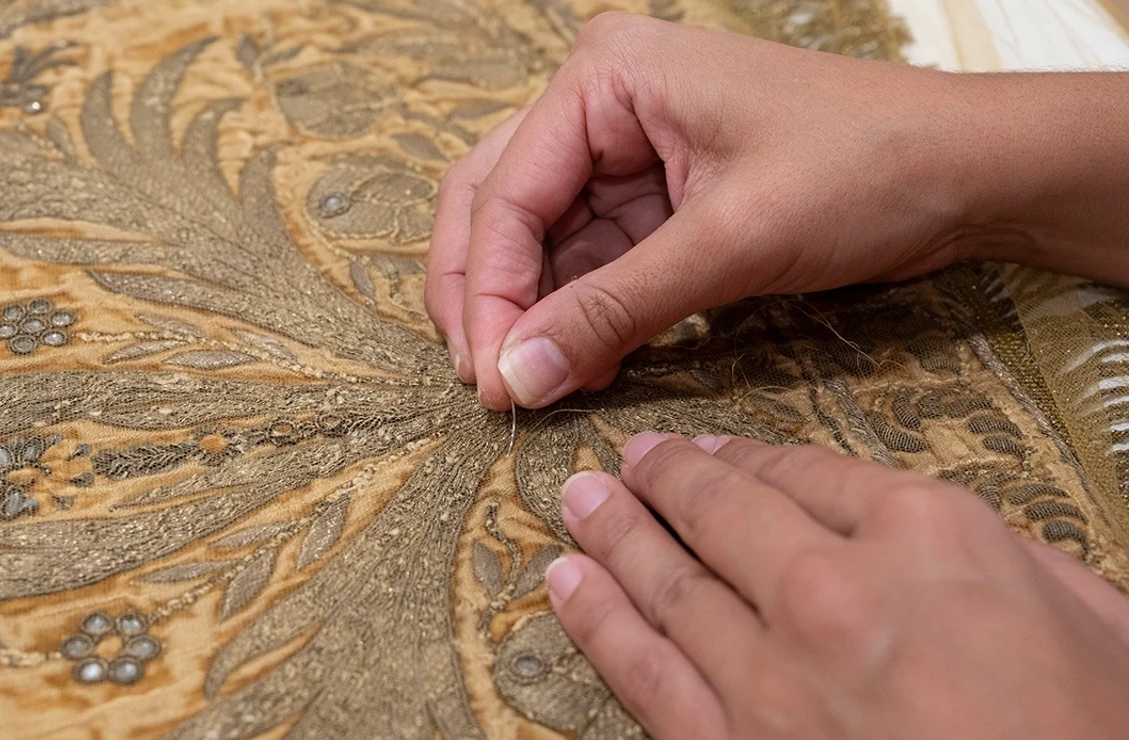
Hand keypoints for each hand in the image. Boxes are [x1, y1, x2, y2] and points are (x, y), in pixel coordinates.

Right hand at [426, 12, 1128, 409]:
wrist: (964, 174)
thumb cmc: (866, 169)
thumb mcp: (729, 242)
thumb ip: (612, 310)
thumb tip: (517, 375)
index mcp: (608, 76)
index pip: (506, 193)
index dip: (488, 294)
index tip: (493, 380)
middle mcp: (602, 102)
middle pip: (497, 204)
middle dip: (487, 297)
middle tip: (491, 382)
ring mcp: (626, 148)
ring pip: (537, 239)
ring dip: (531, 313)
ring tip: (538, 385)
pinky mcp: (655, 194)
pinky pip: (590, 259)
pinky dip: (579, 314)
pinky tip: (583, 365)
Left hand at [545, 433, 1128, 739]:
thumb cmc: (1093, 735)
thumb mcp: (1094, 620)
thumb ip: (1006, 558)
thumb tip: (932, 533)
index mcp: (927, 536)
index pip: (805, 471)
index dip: (743, 454)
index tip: (705, 448)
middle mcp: (833, 589)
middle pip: (721, 512)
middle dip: (664, 480)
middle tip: (627, 461)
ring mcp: (773, 675)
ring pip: (666, 583)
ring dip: (612, 534)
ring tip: (576, 502)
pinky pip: (644, 674)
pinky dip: (596, 621)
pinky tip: (566, 586)